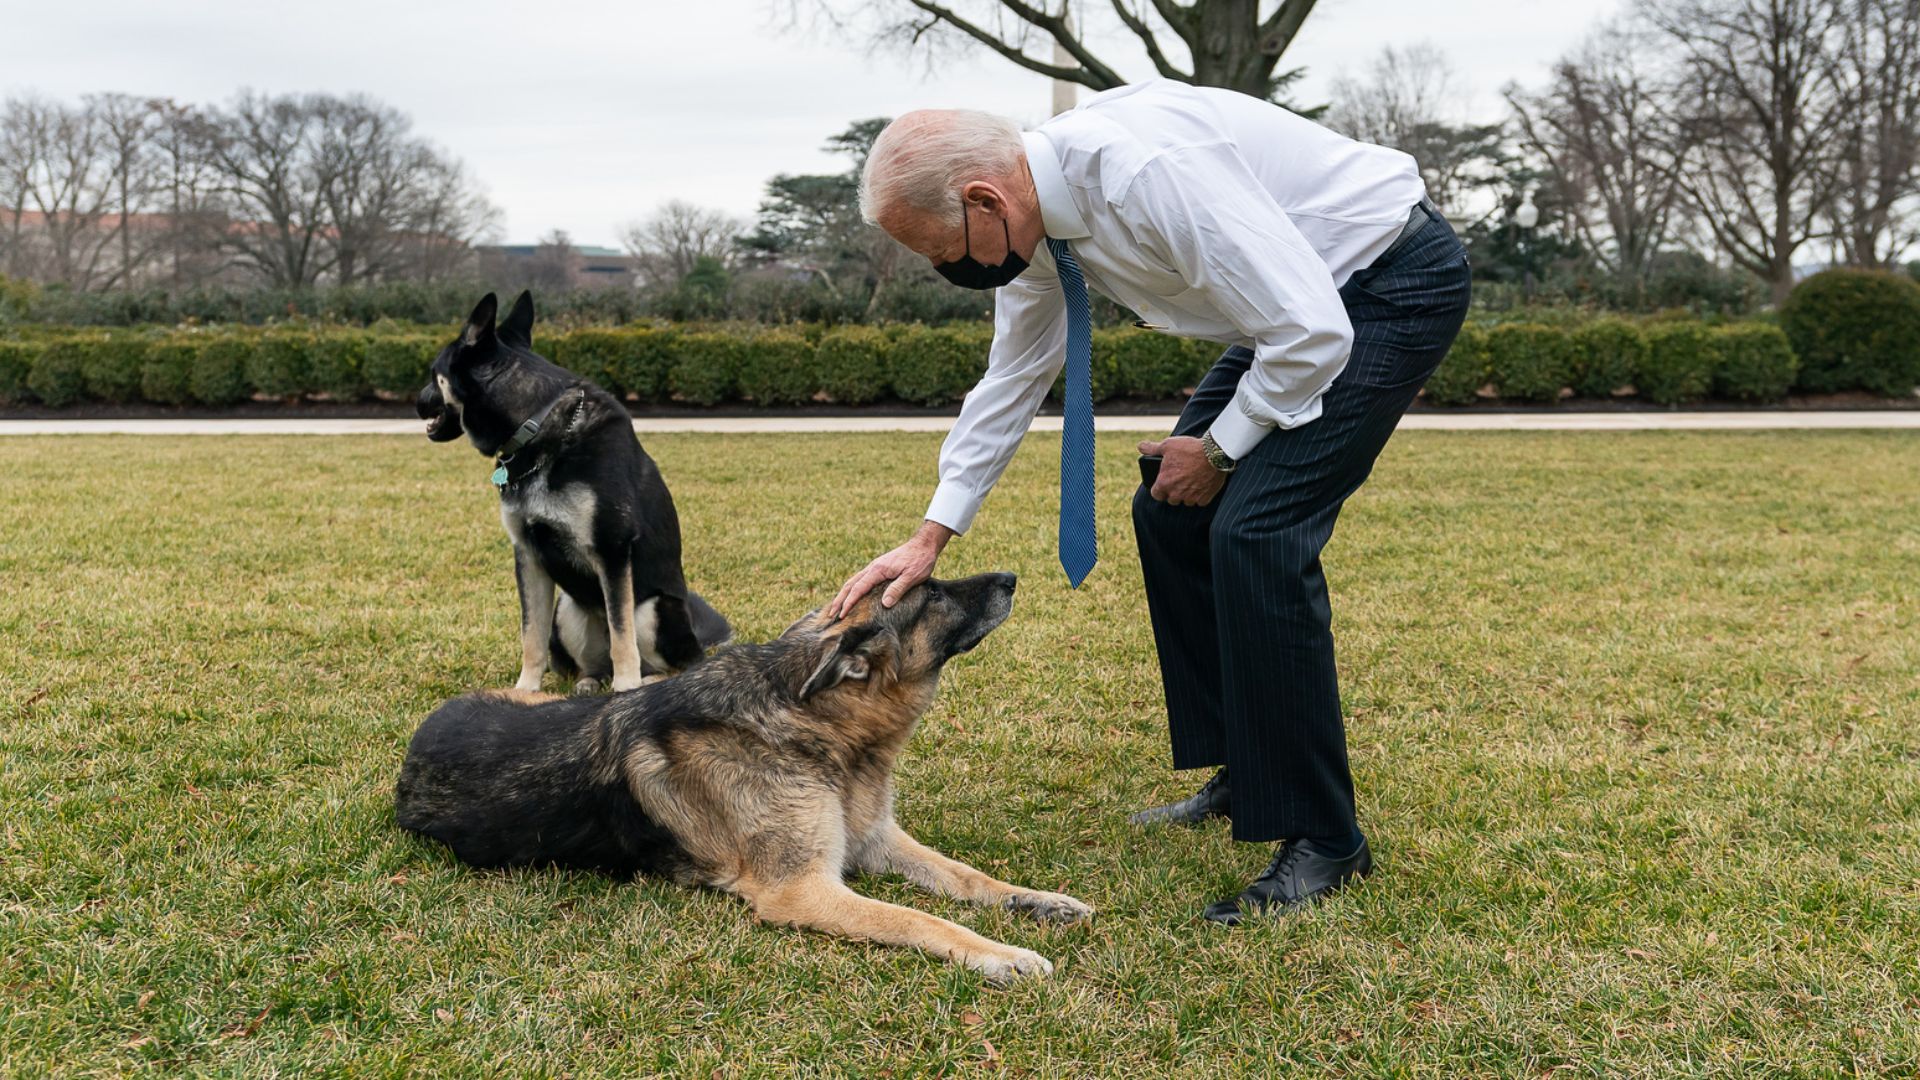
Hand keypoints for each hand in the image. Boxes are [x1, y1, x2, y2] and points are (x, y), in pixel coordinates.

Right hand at [830, 520, 955, 617]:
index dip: (849, 603)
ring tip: (836, 607)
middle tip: (830, 614)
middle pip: (850, 584)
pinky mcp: (879, 569)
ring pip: (854, 581)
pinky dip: (853, 589)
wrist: (924, 545)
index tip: (841, 615)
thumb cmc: (920, 561)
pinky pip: (861, 580)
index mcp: (878, 570)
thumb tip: (884, 604)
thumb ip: (897, 589)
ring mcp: (875, 568)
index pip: (858, 588)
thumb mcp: (912, 577)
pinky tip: (853, 596)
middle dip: (839, 599)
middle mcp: (873, 568)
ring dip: (844, 594)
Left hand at [1140, 436, 1227, 506]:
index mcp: (1164, 484)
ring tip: (1191, 480)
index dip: (1159, 489)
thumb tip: (1140, 447)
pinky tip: (1202, 483)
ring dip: (1186, 494)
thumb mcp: (1168, 445)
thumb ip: (1152, 448)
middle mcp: (1176, 494)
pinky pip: (1199, 501)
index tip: (1164, 482)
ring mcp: (1191, 498)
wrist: (1214, 454)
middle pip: (1171, 499)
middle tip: (1179, 478)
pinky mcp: (1204, 499)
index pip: (1156, 495)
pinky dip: (1200, 495)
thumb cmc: (1189, 449)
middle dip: (1173, 491)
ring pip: (1185, 501)